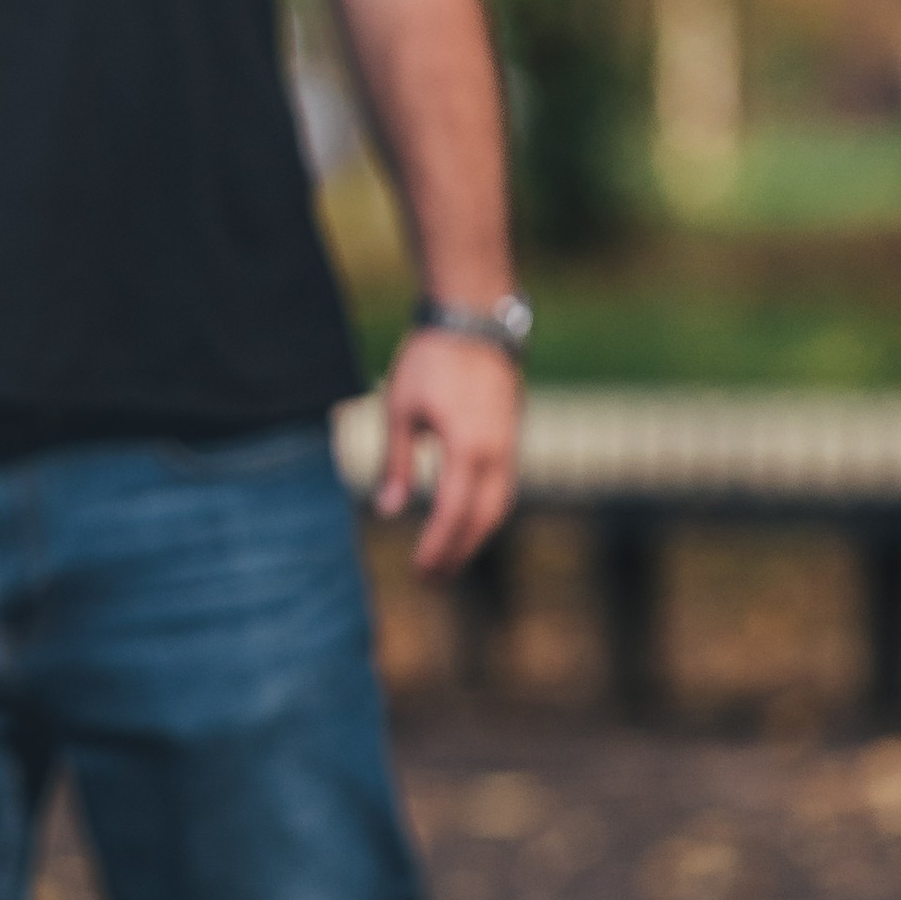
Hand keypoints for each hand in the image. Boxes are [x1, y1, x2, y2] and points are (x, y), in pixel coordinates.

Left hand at [377, 324, 521, 577]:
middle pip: (482, 519)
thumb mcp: (400, 409)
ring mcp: (510, 446)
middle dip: (457, 552)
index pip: (453, 512)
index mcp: (467, 447)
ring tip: (447, 560)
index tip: (419, 571)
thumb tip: (388, 510)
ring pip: (499, 506)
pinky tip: (464, 523)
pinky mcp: (513, 438)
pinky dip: (485, 513)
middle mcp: (497, 453)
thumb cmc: (431, 360)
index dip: (438, 546)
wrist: (475, 320)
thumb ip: (396, 462)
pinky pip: (504, 488)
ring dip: (474, 537)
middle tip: (431, 579)